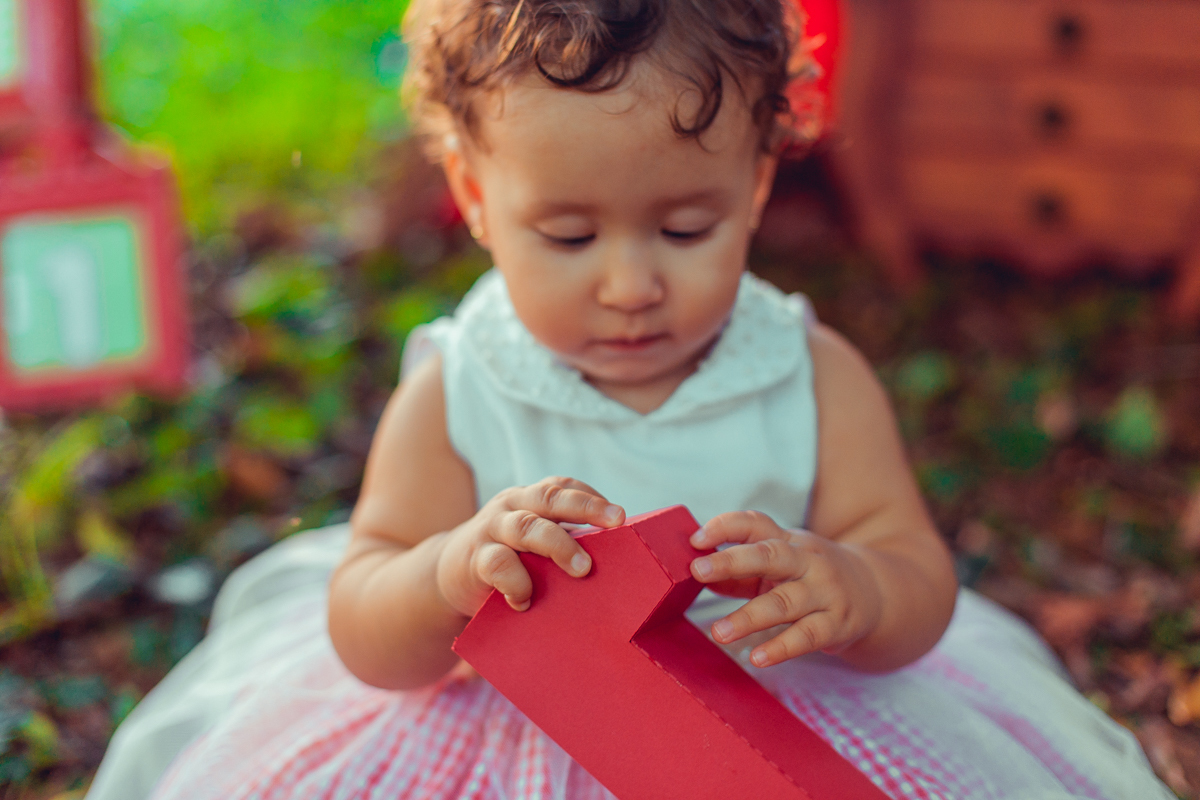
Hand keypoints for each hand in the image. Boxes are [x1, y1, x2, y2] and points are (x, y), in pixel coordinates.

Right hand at [436, 477, 624, 616]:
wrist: (448, 576)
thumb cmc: (507, 559)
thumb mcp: (532, 542)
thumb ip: (561, 541)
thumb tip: (617, 559)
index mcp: (529, 499)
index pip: (561, 486)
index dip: (590, 496)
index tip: (620, 515)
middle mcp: (511, 506)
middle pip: (549, 497)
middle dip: (585, 507)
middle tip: (616, 521)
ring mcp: (492, 530)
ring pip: (527, 527)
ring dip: (559, 545)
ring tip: (583, 569)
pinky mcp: (476, 560)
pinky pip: (499, 565)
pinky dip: (517, 583)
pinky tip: (526, 600)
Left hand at [688, 511, 882, 667]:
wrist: (876, 593)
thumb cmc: (809, 577)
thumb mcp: (779, 567)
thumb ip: (739, 574)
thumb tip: (696, 578)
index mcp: (787, 541)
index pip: (755, 524)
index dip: (725, 527)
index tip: (695, 539)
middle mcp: (807, 560)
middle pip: (769, 556)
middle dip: (732, 561)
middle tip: (698, 571)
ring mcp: (824, 591)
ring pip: (784, 602)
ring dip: (749, 617)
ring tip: (718, 632)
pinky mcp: (837, 624)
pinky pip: (807, 636)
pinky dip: (781, 648)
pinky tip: (758, 658)